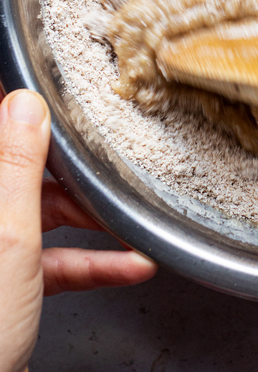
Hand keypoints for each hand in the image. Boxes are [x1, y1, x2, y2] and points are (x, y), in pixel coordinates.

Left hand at [0, 89, 156, 371]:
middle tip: (111, 156)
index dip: (19, 106)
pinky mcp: (8, 287)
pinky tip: (131, 264)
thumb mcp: (9, 234)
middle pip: (26, 172)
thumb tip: (25, 104)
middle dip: (75, 170)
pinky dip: (96, 263)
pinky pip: (57, 262)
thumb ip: (16, 166)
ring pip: (45, 216)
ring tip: (131, 219)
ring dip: (93, 220)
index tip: (51, 84)